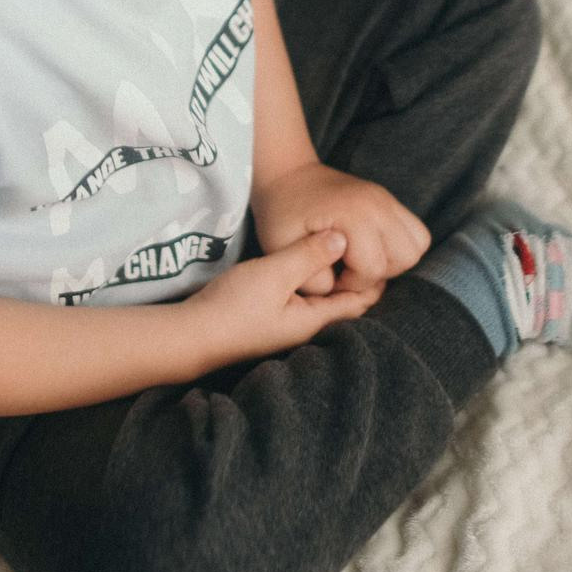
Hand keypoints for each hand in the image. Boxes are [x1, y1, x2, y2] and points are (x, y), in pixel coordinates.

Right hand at [184, 230, 381, 364]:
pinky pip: (304, 299)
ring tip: (343, 249)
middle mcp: (306, 327)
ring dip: (335, 279)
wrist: (190, 333)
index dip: (373, 277)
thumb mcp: (274, 274)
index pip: (359, 301)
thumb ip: (308, 255)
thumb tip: (343, 238)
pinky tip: (308, 265)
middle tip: (368, 245)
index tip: (381, 249)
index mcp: (315, 320)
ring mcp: (287, 325)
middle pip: (344, 303)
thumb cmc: (234, 306)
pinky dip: (314, 282)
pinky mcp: (271, 318)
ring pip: (324, 300)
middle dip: (358, 278)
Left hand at [249, 161, 429, 294]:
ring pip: (417, 245)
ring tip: (361, 260)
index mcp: (352, 214)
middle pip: (404, 258)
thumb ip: (311, 278)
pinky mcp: (390, 201)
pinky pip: (416, 232)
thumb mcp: (282, 249)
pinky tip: (370, 250)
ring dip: (394, 261)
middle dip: (377, 274)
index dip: (350, 284)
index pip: (373, 269)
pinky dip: (400, 248)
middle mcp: (378, 204)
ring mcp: (387, 199)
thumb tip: (339, 289)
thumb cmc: (282, 214)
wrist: (288, 176)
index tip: (329, 277)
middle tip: (348, 270)